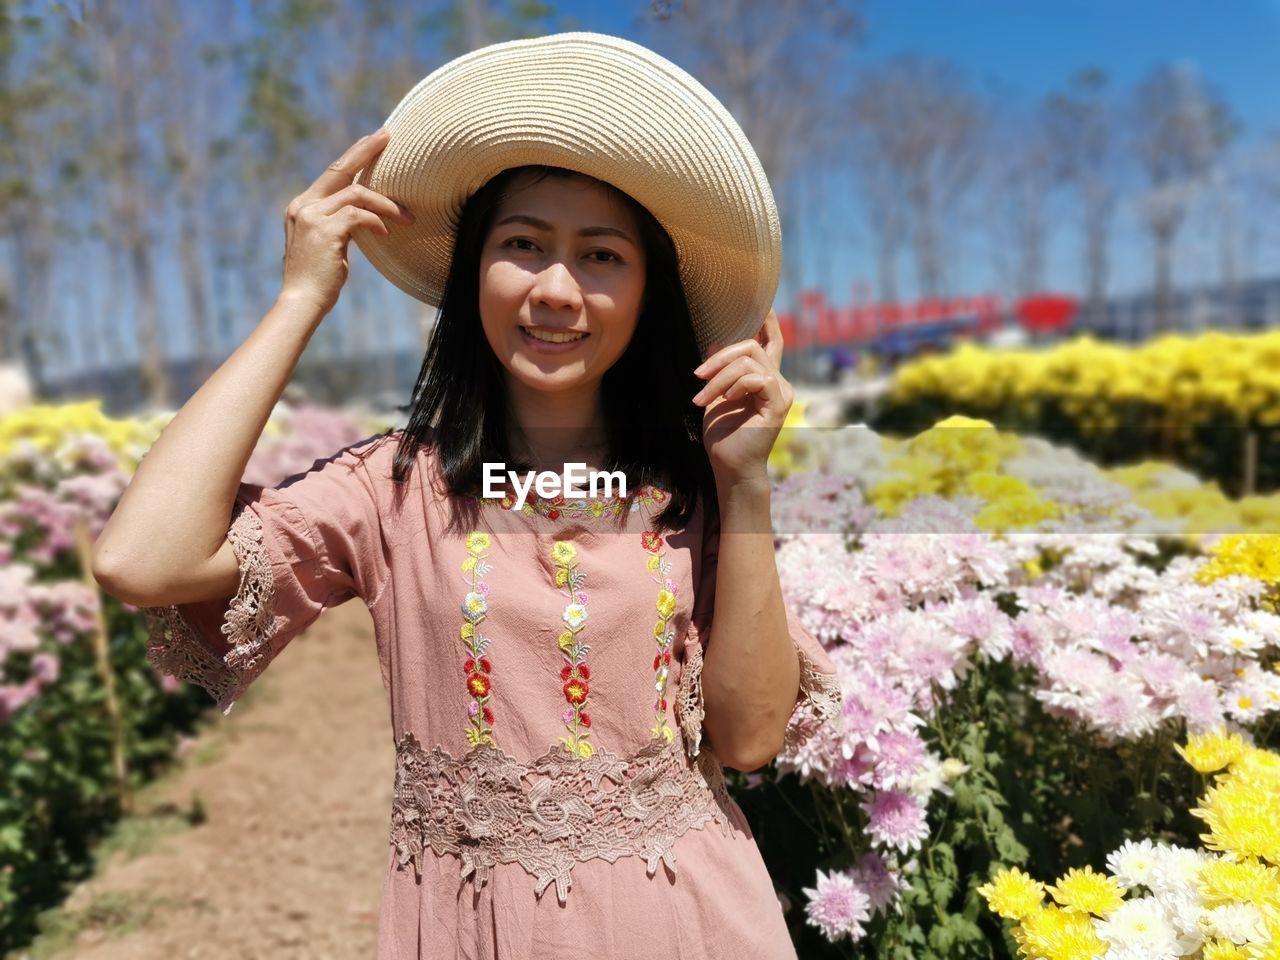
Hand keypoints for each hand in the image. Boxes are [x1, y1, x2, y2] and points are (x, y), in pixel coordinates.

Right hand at [278, 128, 415, 313]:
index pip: (332, 173)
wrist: (302, 301)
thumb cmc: (318, 279)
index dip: (353, 155)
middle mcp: (303, 206)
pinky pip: (360, 215)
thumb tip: (363, 217)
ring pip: (357, 194)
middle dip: (365, 151)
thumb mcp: (326, 245)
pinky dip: (377, 221)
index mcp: (302, 207)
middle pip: (339, 169)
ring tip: (407, 218)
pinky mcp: (325, 230)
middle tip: (387, 136)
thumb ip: (338, 225)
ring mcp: (312, 216)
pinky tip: (387, 233)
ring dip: (386, 205)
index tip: (372, 139)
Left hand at [691, 309, 792, 488]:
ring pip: (750, 361)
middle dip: (720, 357)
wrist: (730, 467)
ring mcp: (781, 392)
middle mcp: (777, 383)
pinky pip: (756, 377)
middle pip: (752, 347)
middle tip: (697, 375)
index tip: (763, 305)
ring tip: (702, 397)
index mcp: (765, 380)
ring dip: (719, 376)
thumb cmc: (723, 436)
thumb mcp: (715, 396)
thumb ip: (719, 371)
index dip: (768, 323)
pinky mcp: (778, 403)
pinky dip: (734, 385)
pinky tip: (723, 400)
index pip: (772, 344)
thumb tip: (714, 343)